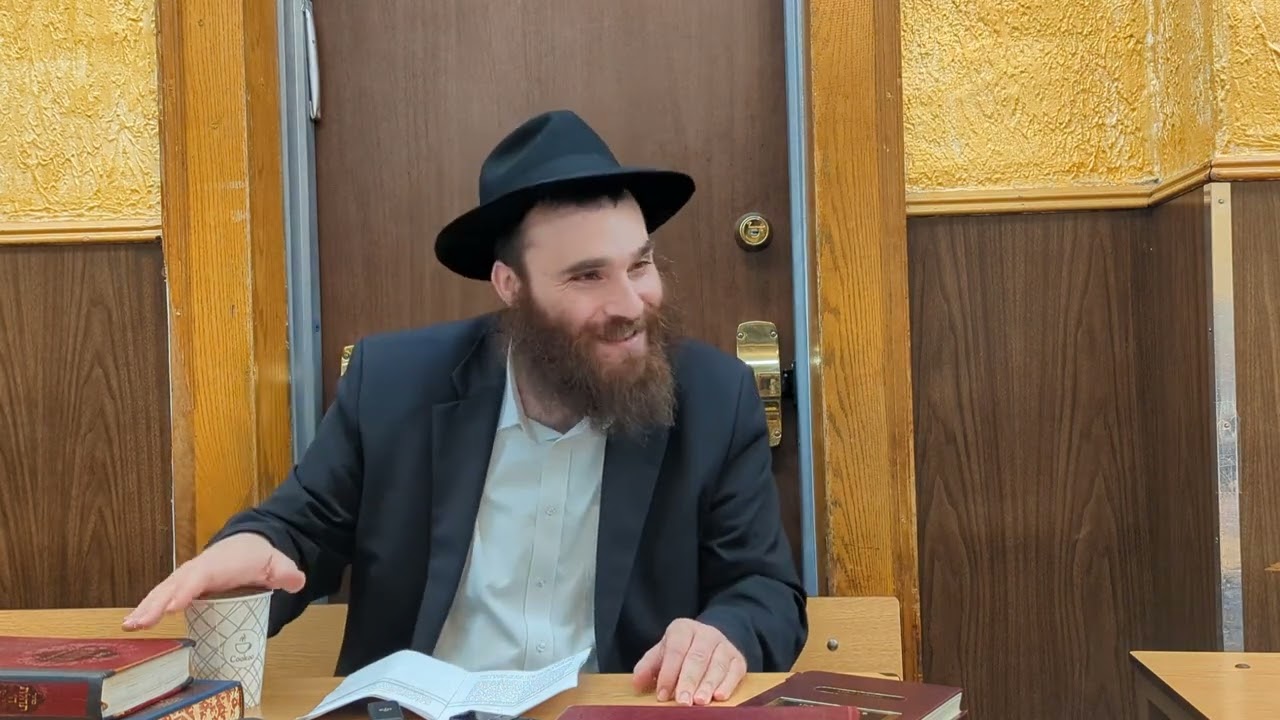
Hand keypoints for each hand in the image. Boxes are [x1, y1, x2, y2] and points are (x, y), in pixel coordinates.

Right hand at [122, 533, 304, 629]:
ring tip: (130, 626)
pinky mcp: (181, 587)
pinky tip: (133, 624)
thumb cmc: (258, 556)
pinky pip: (162, 597)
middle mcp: (198, 570)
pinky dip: (147, 608)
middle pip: (175, 586)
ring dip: (146, 608)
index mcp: (219, 564)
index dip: (188, 590)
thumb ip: (287, 573)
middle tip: (140, 623)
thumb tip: (297, 581)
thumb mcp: (277, 564)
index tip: (176, 605)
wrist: (247, 544)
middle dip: (157, 603)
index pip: (201, 576)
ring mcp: (186, 578)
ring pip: (163, 592)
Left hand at [632, 618, 746, 705]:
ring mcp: (724, 645)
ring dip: (708, 685)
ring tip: (700, 702)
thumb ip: (648, 667)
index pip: (675, 650)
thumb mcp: (662, 653)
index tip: (662, 694)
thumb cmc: (681, 651)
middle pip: (697, 657)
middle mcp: (705, 633)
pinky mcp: (738, 658)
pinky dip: (727, 684)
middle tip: (682, 701)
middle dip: (688, 681)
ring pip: (717, 664)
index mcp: (683, 629)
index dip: (668, 673)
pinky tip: (720, 697)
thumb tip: (637, 683)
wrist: (710, 641)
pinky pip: (735, 671)